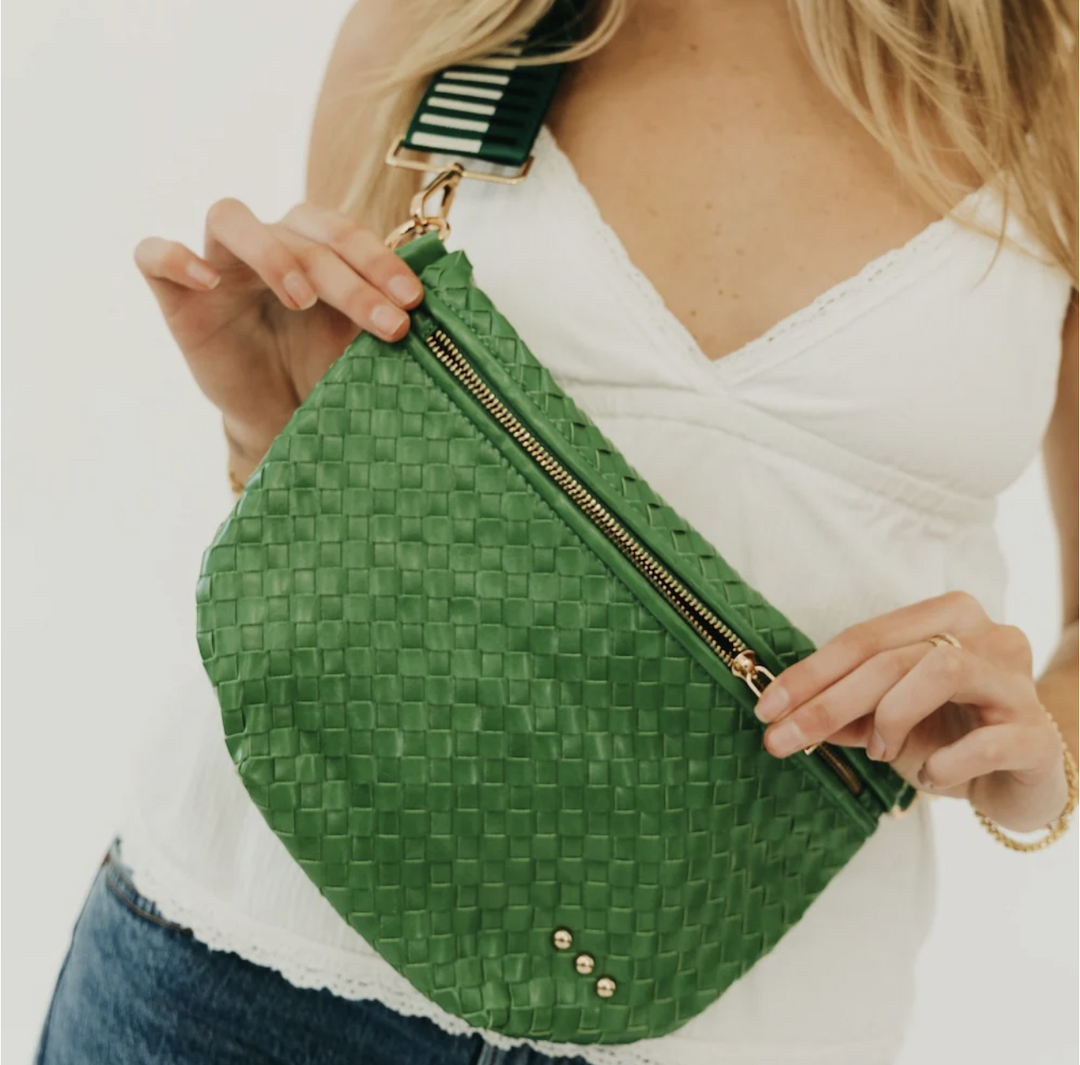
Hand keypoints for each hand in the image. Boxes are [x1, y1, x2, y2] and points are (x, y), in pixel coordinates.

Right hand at [134, 199, 423, 475]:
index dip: (380, 260)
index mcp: (315, 248)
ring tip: (302, 299)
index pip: (343, 231)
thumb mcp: (359, 347)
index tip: (413, 301)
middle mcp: (268, 245)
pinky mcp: (176, 295)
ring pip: (230, 217)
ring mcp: (220, 265)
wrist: (281, 420)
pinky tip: (207, 282)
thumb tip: (436, 309)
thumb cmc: (321, 374)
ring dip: (271, 252)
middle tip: (387, 322)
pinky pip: (154, 254)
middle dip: (350, 275)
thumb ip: (384, 316)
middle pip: (300, 232)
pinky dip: (175, 257)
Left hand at [753, 591, 1069, 831]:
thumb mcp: (887, 721)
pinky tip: (931, 776)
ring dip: (892, 718)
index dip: (809, 673)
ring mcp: (1016, 682)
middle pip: (891, 657)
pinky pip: (986, 740)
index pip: (863, 638)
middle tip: (784, 740)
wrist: (1026, 776)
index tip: (766, 708)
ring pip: (940, 671)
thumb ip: (845, 712)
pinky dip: (945, 763)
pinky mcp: (1037, 735)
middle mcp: (987, 636)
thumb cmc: (952, 734)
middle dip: (827, 702)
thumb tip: (784, 715)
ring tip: (883, 753)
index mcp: (945, 617)